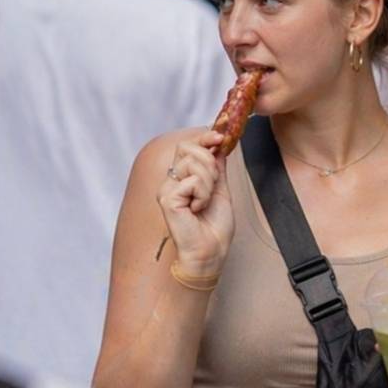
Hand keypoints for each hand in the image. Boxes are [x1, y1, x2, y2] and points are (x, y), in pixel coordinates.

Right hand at [157, 131, 233, 270]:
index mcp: (182, 177)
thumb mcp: (221, 188)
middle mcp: (171, 181)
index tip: (220, 136)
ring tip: (205, 201)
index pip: (188, 146)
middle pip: (187, 147)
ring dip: (209, 181)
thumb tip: (218, 144)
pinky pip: (191, 181)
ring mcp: (167, 189)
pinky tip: (198, 209)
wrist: (211, 250)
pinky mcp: (167, 198)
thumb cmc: (215, 226)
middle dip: (209, 160)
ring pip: (192, 162)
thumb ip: (217, 166)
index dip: (204, 137)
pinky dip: (203, 194)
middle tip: (214, 183)